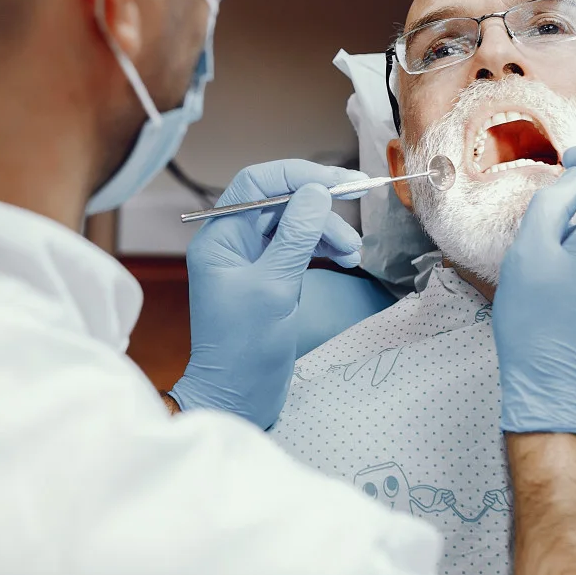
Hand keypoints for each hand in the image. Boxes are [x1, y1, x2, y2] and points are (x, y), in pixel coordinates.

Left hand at [170, 159, 363, 426]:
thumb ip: (296, 237)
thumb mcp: (274, 288)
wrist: (237, 398)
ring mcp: (251, 262)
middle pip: (280, 202)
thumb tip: (315, 192)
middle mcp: (232, 243)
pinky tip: (345, 259)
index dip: (300, 175)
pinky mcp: (269, 280)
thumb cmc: (245, 349)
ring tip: (352, 254)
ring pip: (294, 225)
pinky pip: (298, 248)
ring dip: (327, 232)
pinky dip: (322, 249)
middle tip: (355, 223)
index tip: (341, 183)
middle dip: (320, 210)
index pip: (258, 183)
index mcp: (220, 238)